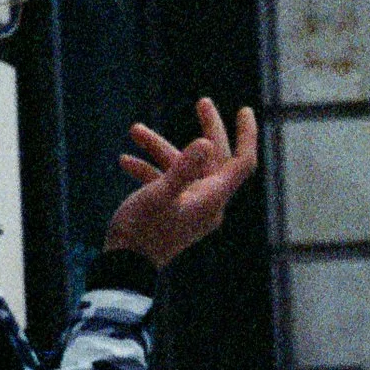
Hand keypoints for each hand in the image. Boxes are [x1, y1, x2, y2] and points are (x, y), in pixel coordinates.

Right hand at [107, 99, 259, 266]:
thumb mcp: (160, 194)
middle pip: (216, 159)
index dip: (246, 135)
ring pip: (183, 168)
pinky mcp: (173, 211)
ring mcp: (190, 207)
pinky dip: (150, 170)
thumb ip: (182, 168)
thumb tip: (205, 141)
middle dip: (209, 129)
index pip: (242, 163)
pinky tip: (125, 160)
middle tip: (204, 101)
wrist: (122, 268)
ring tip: (135, 130)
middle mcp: (207, 202)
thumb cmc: (142, 231)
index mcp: (212, 198)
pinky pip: (167, 183)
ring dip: (160, 149)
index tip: (243, 110)